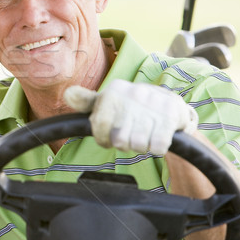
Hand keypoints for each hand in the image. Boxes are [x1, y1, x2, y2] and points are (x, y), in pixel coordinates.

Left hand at [63, 79, 197, 154]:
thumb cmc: (129, 106)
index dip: (103, 139)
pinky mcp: (171, 116)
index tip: (108, 139)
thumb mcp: (106, 101)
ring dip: (141, 146)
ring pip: (138, 145)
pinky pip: (157, 147)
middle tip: (130, 135)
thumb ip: (86, 101)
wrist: (169, 102)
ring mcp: (153, 104)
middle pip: (119, 140)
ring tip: (144, 135)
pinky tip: (156, 137)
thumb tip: (68, 94)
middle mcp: (133, 93)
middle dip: (124, 143)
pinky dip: (156, 148)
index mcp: (113, 91)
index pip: (99, 125)